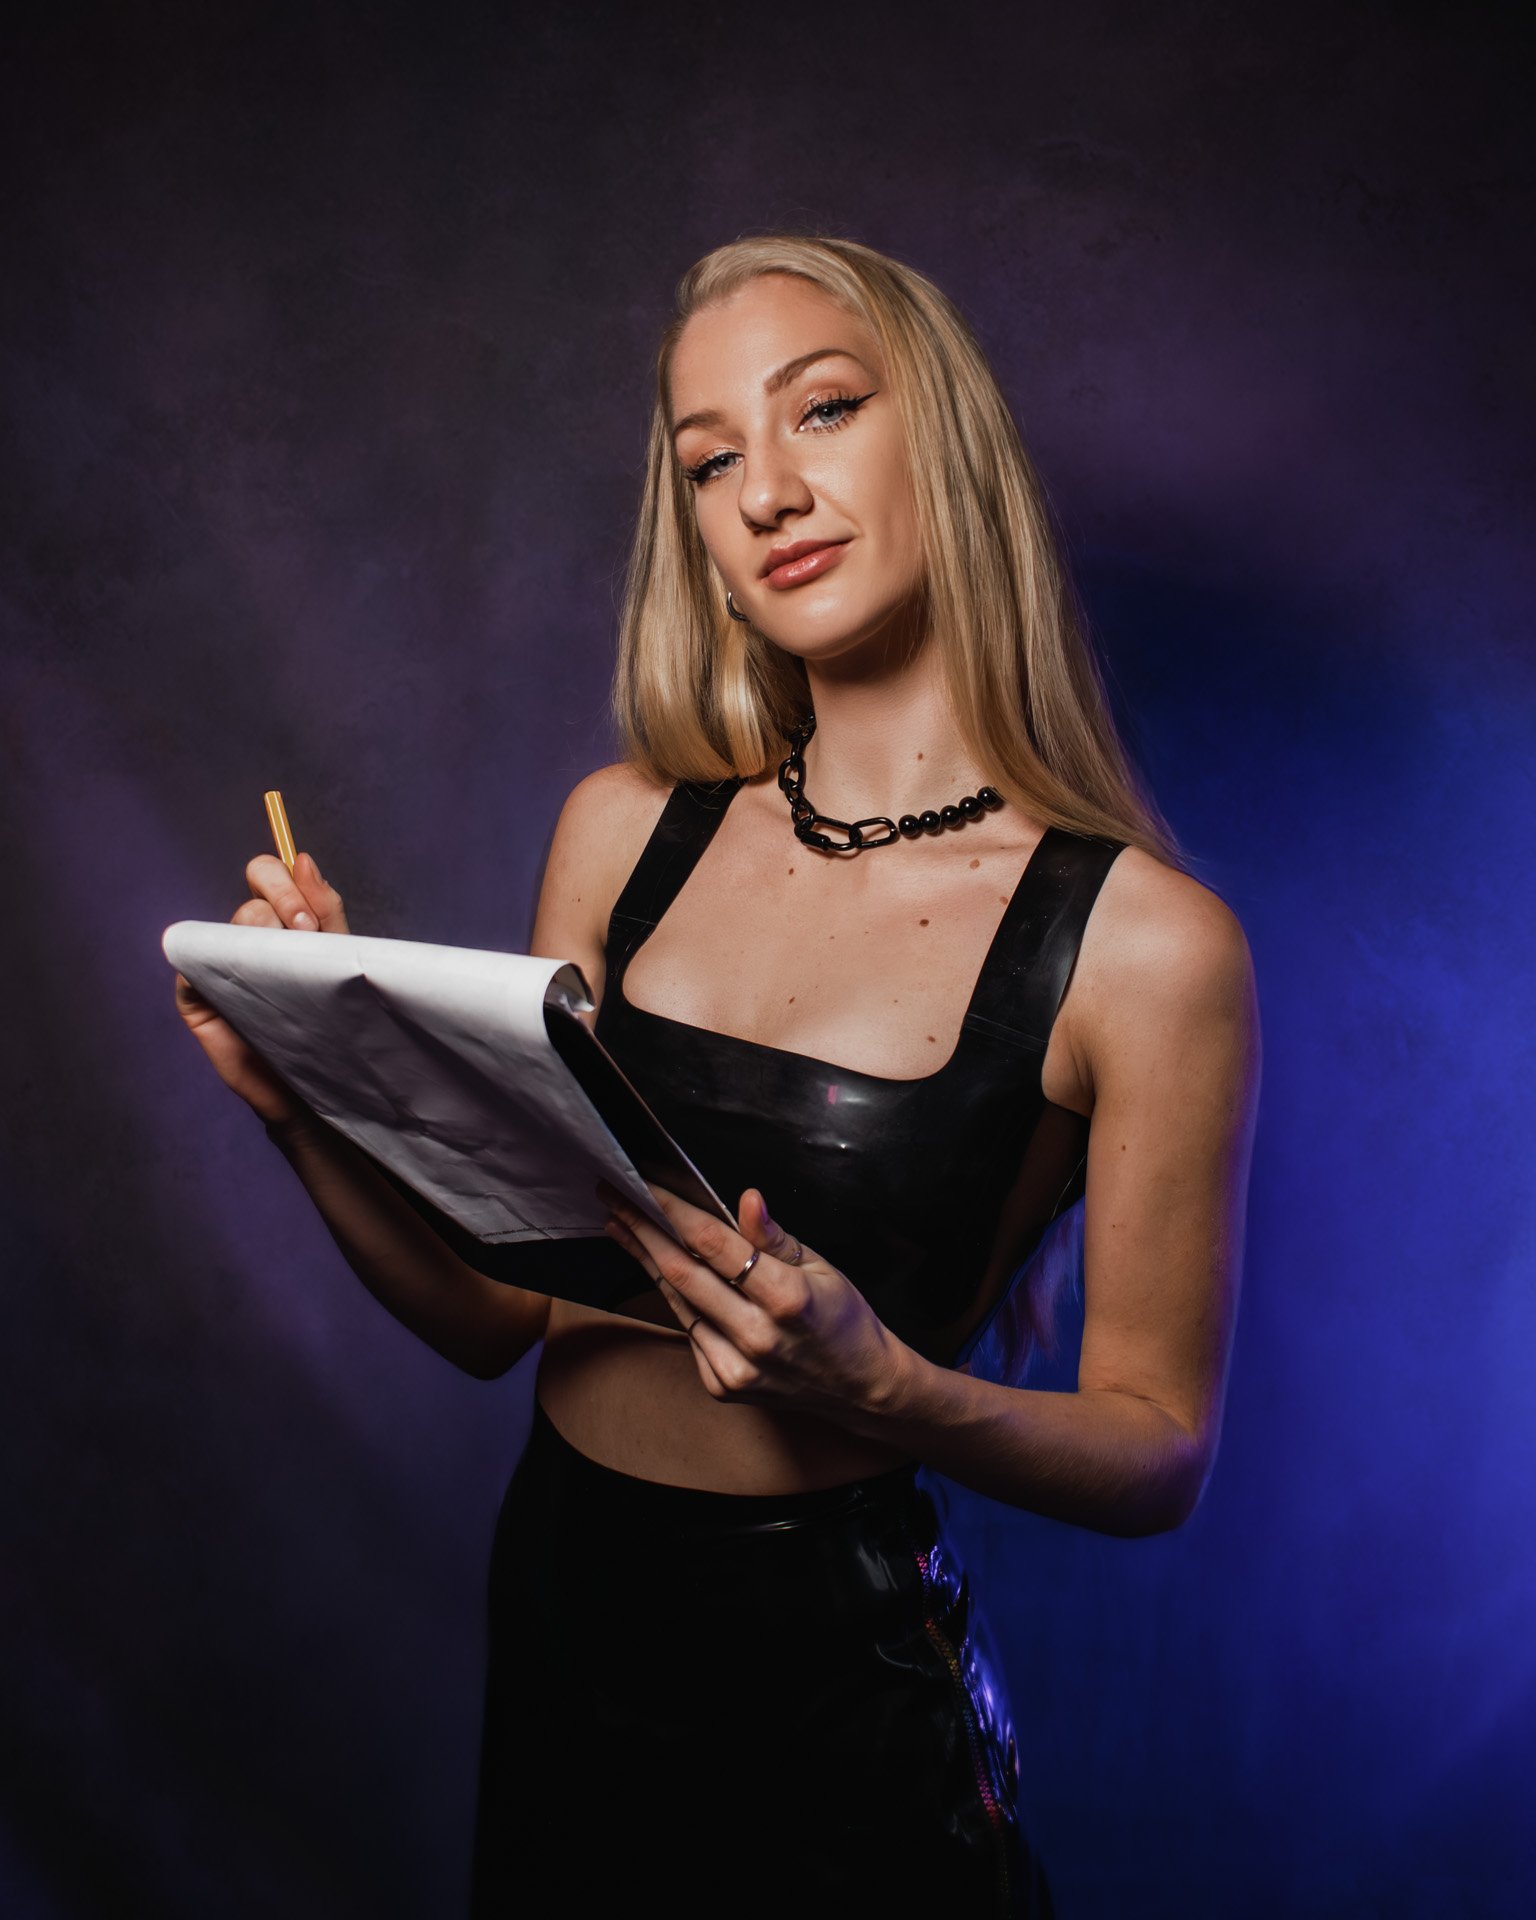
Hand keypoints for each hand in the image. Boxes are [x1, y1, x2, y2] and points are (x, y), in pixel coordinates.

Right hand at [173, 850, 348, 1125]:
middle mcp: (248, 936)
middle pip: (254, 888)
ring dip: (263, 936)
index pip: (272, 874)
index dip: (288, 885)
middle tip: (303, 935)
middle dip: (283, 902)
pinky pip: (194, 960)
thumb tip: (302, 859)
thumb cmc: (327, 1026)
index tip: (310, 922)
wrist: (313, 1088)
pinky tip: (243, 982)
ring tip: (287, 971)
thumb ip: (324, 911)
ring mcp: (219, 962)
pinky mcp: (196, 994)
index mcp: (282, 923)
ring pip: (233, 922)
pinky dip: (216, 963)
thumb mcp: (336, 961)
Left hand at [596, 1178, 910, 1422]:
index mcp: (786, 1298)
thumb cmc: (843, 1319)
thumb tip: (747, 1199)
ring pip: (677, 1301)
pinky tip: (662, 1270)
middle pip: (681, 1272)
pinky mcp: (722, 1385)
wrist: (860, 1387)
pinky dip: (676, 1297)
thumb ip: (773, 1238)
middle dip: (640, 1229)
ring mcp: (735, 1367)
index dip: (673, 1210)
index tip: (644, 1183)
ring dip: (645, 1259)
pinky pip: (689, 1330)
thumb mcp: (820, 1267)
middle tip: (612, 1196)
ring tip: (620, 1226)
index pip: (713, 1244)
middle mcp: (755, 1336)